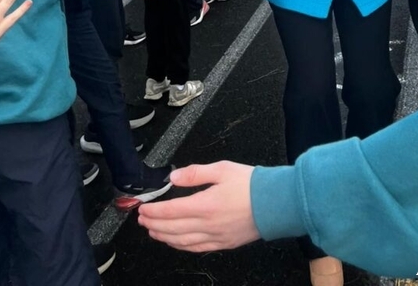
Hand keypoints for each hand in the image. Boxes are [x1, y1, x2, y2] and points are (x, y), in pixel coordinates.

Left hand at [138, 162, 257, 251]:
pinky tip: (176, 242)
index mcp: (205, 205)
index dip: (154, 211)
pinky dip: (181, 246)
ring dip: (164, 237)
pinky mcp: (223, 243)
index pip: (171, 211)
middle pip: (173, 228)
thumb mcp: (222, 169)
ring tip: (153, 231)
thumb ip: (195, 173)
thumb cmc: (252, 184)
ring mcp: (215, 237)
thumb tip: (174, 176)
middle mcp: (208, 225)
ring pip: (182, 242)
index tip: (143, 208)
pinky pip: (196, 248)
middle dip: (154, 224)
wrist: (276, 203)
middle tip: (142, 220)